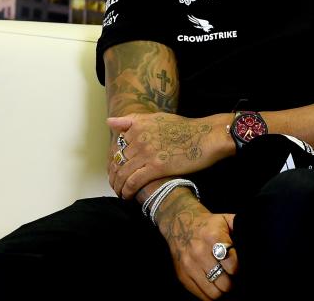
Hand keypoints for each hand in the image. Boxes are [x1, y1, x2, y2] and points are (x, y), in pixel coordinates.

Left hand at [108, 113, 225, 199]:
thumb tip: (108, 122)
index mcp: (137, 127)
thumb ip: (131, 120)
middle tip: (114, 185)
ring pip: (123, 173)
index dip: (113, 162)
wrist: (205, 136)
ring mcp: (146, 153)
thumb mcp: (155, 118)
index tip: (114, 171)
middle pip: (117, 161)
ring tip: (120, 193)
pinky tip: (127, 196)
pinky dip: (128, 190)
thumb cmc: (183, 128)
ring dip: (118, 186)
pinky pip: (134, 181)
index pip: (116, 147)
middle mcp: (138, 138)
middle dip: (113, 176)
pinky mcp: (156, 167)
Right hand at [157, 191, 238, 300]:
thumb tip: (261, 239)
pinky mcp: (181, 275)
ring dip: (221, 290)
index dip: (239, 269)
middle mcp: (198, 252)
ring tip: (223, 281)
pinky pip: (200, 295)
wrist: (178, 221)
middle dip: (232, 283)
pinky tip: (213, 284)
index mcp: (212, 236)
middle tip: (233, 277)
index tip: (238, 267)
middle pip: (225, 283)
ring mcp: (188, 265)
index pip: (233, 266)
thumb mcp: (226, 220)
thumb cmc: (208, 224)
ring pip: (214, 293)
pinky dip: (210, 294)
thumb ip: (241, 228)